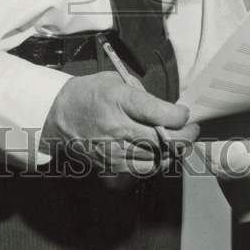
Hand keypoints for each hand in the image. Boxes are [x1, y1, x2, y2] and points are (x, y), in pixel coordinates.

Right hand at [41, 72, 198, 175]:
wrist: (57, 116)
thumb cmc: (89, 93)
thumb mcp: (114, 80)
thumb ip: (141, 94)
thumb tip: (166, 109)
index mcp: (119, 100)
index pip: (161, 114)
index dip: (180, 116)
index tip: (184, 113)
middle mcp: (118, 128)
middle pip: (165, 140)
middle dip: (185, 136)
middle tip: (192, 130)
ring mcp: (114, 150)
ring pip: (158, 159)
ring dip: (174, 151)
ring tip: (179, 142)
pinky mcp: (111, 166)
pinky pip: (143, 169)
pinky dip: (157, 162)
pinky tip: (160, 153)